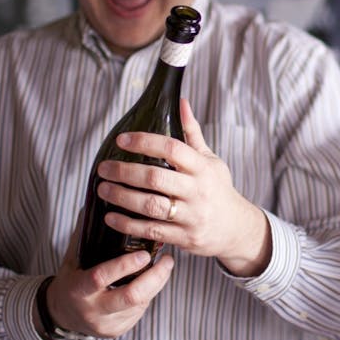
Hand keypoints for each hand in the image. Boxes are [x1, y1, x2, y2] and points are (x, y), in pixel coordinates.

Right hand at [50, 212, 173, 338]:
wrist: (61, 316)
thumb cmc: (70, 279)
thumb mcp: (72, 258)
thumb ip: (85, 234)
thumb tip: (98, 202)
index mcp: (78, 290)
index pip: (101, 277)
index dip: (124, 265)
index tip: (145, 253)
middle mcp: (93, 311)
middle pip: (131, 297)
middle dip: (155, 277)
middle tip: (168, 260)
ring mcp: (107, 324)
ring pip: (141, 304)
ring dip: (156, 283)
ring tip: (165, 265)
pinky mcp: (118, 331)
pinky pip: (140, 311)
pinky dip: (149, 294)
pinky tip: (151, 281)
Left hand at [94, 98, 271, 276]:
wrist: (236, 229)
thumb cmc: (218, 189)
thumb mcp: (210, 160)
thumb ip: (192, 133)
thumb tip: (180, 102)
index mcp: (203, 168)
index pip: (172, 148)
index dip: (145, 142)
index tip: (121, 140)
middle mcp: (198, 191)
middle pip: (156, 178)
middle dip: (125, 172)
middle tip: (103, 167)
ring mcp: (191, 216)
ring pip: (150, 205)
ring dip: (122, 197)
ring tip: (103, 188)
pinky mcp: (184, 237)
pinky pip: (151, 230)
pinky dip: (127, 224)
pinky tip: (110, 217)